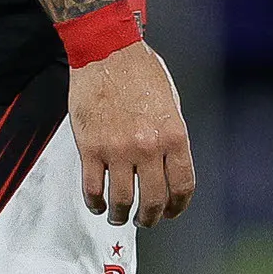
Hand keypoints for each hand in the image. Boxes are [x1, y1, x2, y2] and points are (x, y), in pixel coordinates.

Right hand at [70, 41, 194, 225]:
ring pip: (122, 201)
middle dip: (150, 218)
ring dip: (122, 215)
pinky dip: (96, 203)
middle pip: (153, 201)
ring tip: (120, 216)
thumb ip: (170, 137)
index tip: (172, 212)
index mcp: (173, 135)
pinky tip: (98, 204)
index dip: (178, 207)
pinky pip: (93, 188)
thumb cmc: (141, 73)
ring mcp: (118, 150)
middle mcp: (148, 147)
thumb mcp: (170, 103)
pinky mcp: (91, 148)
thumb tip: (168, 166)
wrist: (108, 53)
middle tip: (145, 220)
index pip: (182, 186)